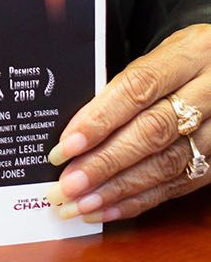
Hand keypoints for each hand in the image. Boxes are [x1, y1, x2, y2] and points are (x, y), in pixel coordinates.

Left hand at [46, 24, 210, 223]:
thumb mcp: (161, 54)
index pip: (139, 87)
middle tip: (69, 185)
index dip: (100, 119)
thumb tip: (76, 129)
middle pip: (153, 131)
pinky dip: (141, 200)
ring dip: (119, 189)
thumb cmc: (182, 61)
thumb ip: (126, 86)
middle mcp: (210, 90)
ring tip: (82, 204)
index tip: (65, 146)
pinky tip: (110, 209)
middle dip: (105, 163)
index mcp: (191, 53)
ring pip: (168, 164)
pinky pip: (181, 184)